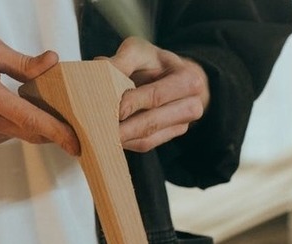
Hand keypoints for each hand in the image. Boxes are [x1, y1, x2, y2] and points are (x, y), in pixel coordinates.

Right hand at [0, 38, 79, 155]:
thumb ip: (22, 62)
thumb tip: (52, 62)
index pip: (32, 120)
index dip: (59, 133)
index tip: (78, 143)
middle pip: (34, 133)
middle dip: (57, 128)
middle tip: (77, 117)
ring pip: (23, 133)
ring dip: (38, 122)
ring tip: (46, 103)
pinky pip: (11, 132)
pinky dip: (22, 122)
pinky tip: (19, 106)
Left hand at [106, 37, 209, 152]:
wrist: (168, 77)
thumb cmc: (153, 63)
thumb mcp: (140, 51)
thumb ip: (122, 60)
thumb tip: (100, 68)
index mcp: (188, 80)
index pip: (156, 96)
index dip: (132, 103)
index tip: (112, 109)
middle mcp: (191, 105)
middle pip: (152, 122)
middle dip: (124, 128)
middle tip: (99, 130)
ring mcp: (182, 124)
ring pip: (147, 138)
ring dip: (121, 139)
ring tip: (99, 136)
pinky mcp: (168, 136)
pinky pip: (145, 144)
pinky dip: (124, 143)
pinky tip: (108, 138)